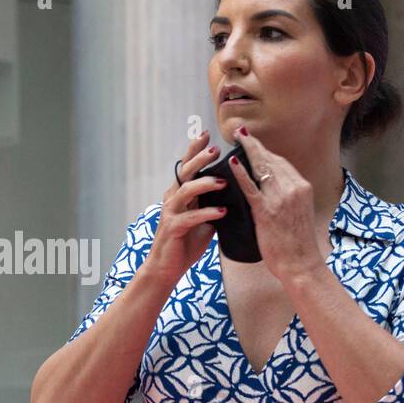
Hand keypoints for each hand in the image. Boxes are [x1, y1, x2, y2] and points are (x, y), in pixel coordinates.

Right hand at [141, 132, 228, 287]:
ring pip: (186, 190)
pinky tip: (222, 212)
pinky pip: (190, 217)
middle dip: (200, 159)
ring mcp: (171, 212)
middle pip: (185, 172)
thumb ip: (213, 203)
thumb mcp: (203, 219)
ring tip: (223, 181)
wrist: (167, 267)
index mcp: (180, 193)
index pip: (187, 166)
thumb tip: (236, 192)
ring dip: (205, 184)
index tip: (206, 135)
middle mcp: (172, 199)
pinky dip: (207, 213)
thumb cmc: (186, 242)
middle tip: (215, 150)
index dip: (194, 149)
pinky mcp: (173, 228)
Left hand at [227, 127, 325, 281]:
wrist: (300, 264)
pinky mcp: (266, 211)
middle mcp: (294, 188)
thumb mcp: (298, 213)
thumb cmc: (297, 244)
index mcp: (302, 187)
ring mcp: (280, 199)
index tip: (254, 143)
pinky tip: (232, 162)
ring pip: (261, 168)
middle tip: (240, 132)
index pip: (281, 163)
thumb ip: (287, 197)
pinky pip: (251, 187)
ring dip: (247, 150)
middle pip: (271, 160)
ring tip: (235, 138)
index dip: (265, 151)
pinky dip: (240, 173)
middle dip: (255, 145)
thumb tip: (272, 188)